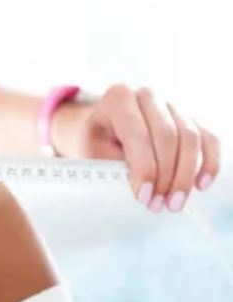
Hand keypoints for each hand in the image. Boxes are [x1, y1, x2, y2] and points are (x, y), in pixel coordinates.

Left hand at [51, 84, 220, 211]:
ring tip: (173, 203)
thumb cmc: (95, 141)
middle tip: (157, 205)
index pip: (138, 134)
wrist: (101, 127)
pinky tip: (200, 186)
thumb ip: (116, 165)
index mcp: (119, 98)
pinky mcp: (190, 118)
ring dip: (185, 176)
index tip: (143, 197)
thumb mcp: (93, 152)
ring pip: (190, 139)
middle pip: (168, 136)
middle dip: (165, 176)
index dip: (144, 168)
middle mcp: (148, 96)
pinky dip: (208, 163)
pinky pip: (208, 139)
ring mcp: (172, 104)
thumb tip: (145, 188)